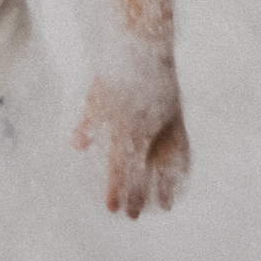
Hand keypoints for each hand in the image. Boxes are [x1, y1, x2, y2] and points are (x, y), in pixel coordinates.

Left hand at [76, 82, 189, 216]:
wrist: (147, 43)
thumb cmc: (117, 69)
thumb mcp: (97, 94)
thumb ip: (89, 122)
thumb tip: (76, 146)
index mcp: (126, 125)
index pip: (120, 166)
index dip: (116, 188)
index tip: (113, 208)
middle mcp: (149, 130)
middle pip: (143, 171)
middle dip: (138, 195)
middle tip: (133, 216)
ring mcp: (167, 125)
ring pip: (168, 164)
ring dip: (166, 186)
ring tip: (164, 207)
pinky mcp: (178, 117)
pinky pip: (184, 147)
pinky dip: (184, 165)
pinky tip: (183, 179)